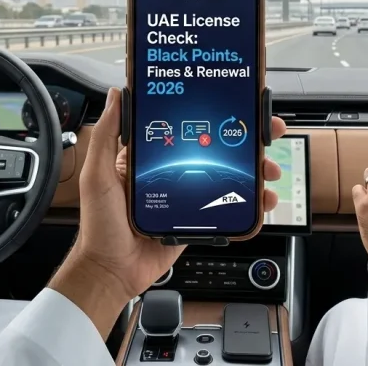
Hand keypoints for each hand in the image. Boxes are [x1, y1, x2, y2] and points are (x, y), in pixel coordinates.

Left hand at [49, 87, 287, 337]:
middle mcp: (171, 172)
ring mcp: (186, 196)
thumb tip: (117, 96)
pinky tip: (261, 200)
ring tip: (268, 170)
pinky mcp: (196, 219)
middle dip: (247, 140)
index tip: (234, 104)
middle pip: (216, 148)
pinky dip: (248, 204)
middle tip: (267, 134)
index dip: (211, 114)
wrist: (112, 271)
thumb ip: (106, 135)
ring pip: (228, 176)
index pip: (186, 126)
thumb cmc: (100, 225)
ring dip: (254, 171)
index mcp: (148, 157)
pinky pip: (226, 207)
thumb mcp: (99, 174)